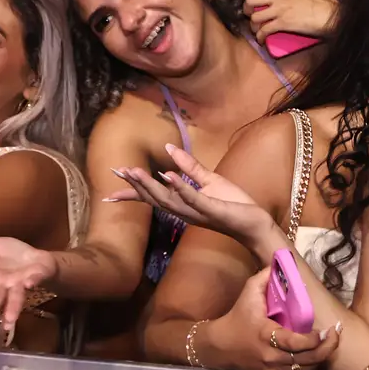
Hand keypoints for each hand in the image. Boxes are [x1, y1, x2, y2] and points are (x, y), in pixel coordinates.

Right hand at [0, 237, 56, 338]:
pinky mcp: (35, 277)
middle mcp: (3, 285)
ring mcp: (19, 283)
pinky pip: (35, 279)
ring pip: (15, 297)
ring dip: (12, 308)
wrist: (34, 254)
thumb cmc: (9, 255)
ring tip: (10, 321)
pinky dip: (33, 281)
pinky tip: (29, 284)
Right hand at [106, 142, 280, 255]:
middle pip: (154, 198)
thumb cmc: (233, 203)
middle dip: (135, 185)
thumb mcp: (209, 180)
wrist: (254, 222)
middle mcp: (185, 210)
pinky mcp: (211, 209)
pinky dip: (179, 187)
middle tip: (117, 172)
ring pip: (167, 199)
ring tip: (134, 171)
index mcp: (182, 203)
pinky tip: (167, 175)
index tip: (114, 179)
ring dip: (150, 185)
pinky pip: (192, 198)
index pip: (152, 196)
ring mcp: (197, 211)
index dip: (132, 189)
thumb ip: (189, 166)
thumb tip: (169, 147)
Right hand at [202, 267, 339, 369]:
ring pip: (306, 369)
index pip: (298, 343)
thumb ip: (265, 277)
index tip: (324, 330)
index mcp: (268, 336)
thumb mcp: (249, 293)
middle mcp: (272, 358)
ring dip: (320, 357)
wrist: (221, 346)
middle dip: (327, 348)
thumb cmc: (238, 317)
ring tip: (327, 344)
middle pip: (309, 359)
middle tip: (335, 336)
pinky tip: (312, 355)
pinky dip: (307, 366)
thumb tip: (280, 263)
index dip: (316, 339)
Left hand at [243, 0, 337, 43]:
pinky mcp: (282, 24)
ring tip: (256, 30)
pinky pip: (264, 31)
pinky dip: (260, 37)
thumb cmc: (326, 3)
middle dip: (246, 9)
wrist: (330, 16)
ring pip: (254, 17)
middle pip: (250, 0)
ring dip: (253, 26)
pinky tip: (262, 40)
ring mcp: (279, 10)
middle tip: (249, 14)